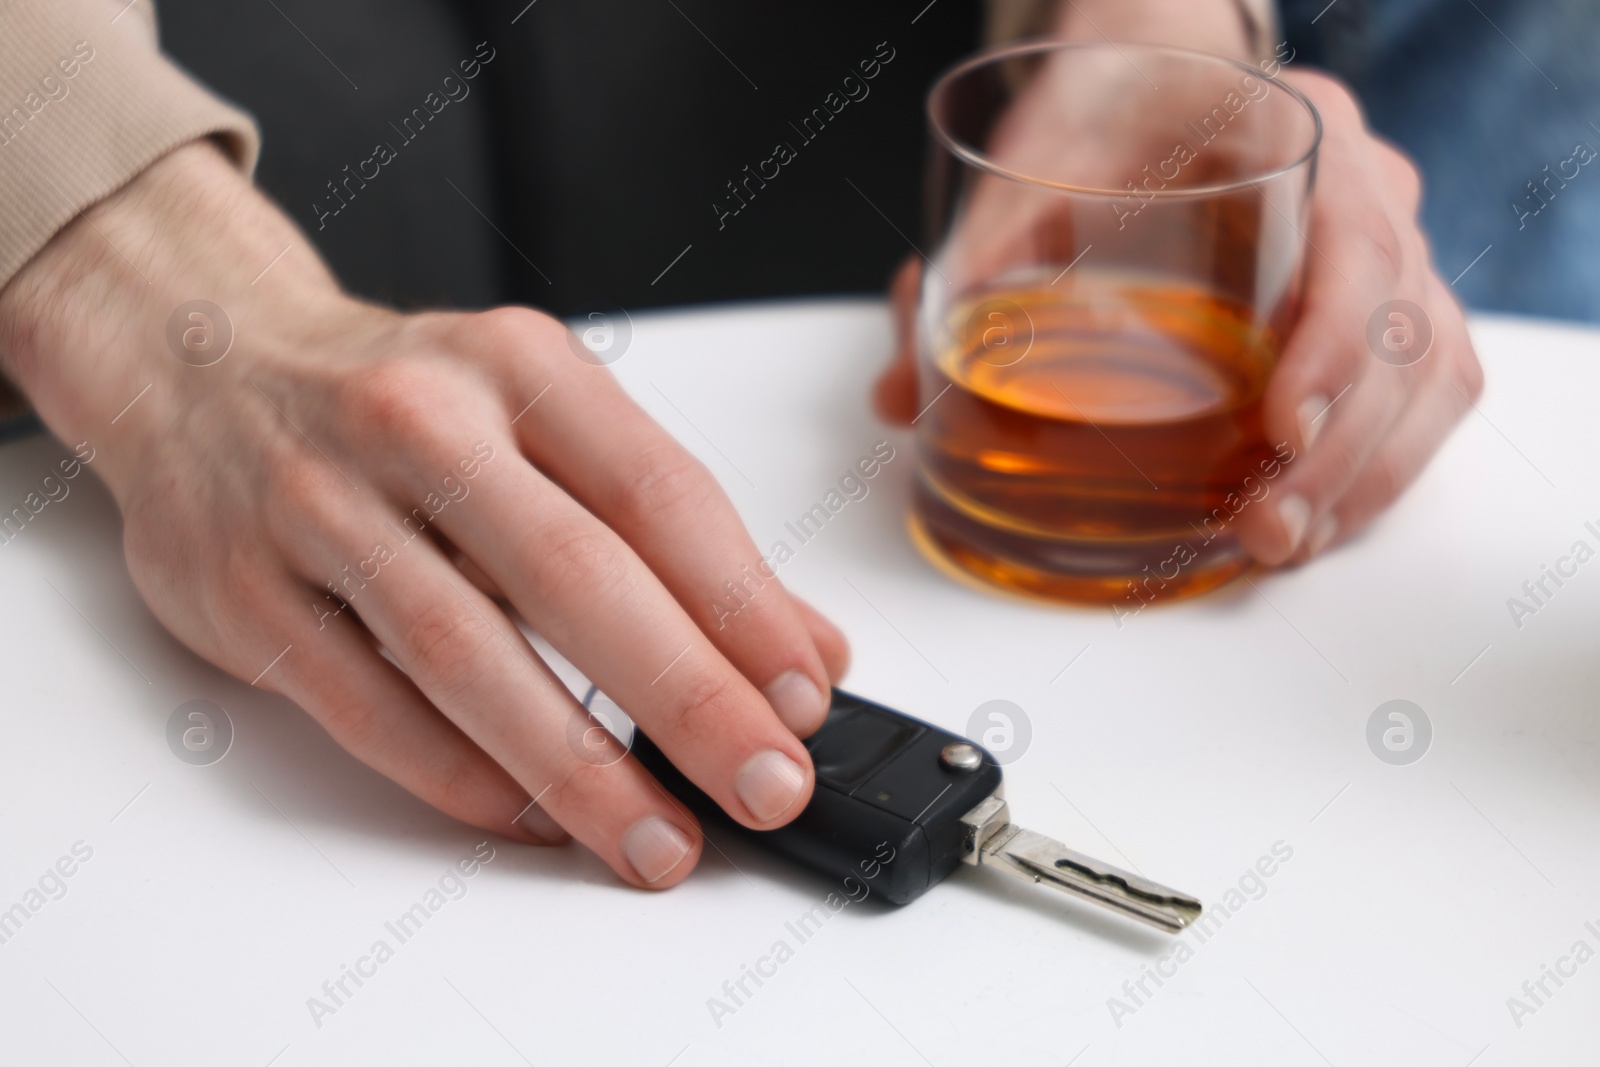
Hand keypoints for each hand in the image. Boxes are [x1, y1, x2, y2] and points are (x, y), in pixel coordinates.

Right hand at [0, 142, 847, 887]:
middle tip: (764, 784)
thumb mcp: (548, 415)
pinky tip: (537, 819)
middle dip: (686, 695)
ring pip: (465, 655)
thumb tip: (802, 647)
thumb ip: (672, 530)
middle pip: (572, 576)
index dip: (743, 603)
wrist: (204, 360)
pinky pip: (367, 707)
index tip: (807, 694)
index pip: (657, 492)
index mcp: (519, 366)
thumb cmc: (407, 400)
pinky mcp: (244, 592)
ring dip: (579, 767)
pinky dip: (462, 776)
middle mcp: (419, 423)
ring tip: (659, 838)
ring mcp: (318, 506)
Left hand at [876, 67, 1483, 564]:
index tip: (1282, 428)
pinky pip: (1422, 393)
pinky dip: (1377, 466)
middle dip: (1345, 451)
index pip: (1360, 238)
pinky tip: (1311, 521)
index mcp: (1298, 129)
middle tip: (1267, 529)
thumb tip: (896, 397)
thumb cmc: (1112, 105)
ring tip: (1283, 545)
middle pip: (1407, 330)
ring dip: (1367, 475)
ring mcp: (1389, 249)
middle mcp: (1368, 186)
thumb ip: (974, 259)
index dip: (1334, 343)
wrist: (1161, 71)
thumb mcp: (1038, 156)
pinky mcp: (1382, 307)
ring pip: (1429, 373)